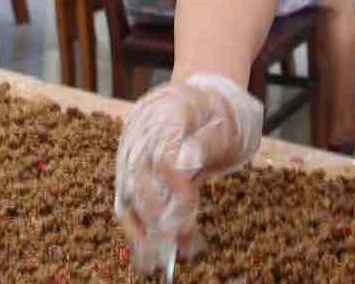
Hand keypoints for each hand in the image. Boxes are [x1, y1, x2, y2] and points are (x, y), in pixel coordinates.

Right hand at [114, 73, 262, 274]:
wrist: (202, 94)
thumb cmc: (221, 110)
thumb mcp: (227, 119)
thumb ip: (209, 142)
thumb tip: (188, 164)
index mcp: (167, 111)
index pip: (163, 151)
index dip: (173, 182)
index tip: (190, 204)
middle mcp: (141, 131)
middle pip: (137, 175)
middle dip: (153, 213)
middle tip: (171, 241)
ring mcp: (131, 150)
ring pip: (126, 193)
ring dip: (141, 229)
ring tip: (157, 260)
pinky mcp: (129, 169)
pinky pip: (127, 202)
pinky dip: (138, 229)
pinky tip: (150, 254)